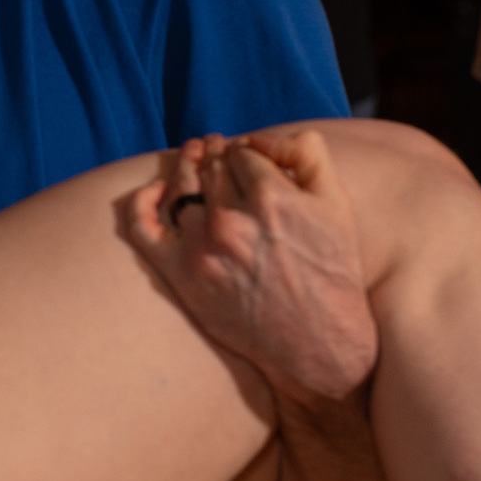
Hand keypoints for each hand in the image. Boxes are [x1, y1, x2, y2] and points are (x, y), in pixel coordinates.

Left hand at [123, 130, 376, 402]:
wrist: (317, 342)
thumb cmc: (332, 270)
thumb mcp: (337, 204)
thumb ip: (308, 154)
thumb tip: (264, 138)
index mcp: (272, 198)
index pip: (243, 152)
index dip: (245, 149)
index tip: (248, 157)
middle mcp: (233, 221)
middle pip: (212, 166)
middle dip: (217, 153)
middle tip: (219, 149)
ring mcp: (202, 249)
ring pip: (182, 187)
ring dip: (187, 165)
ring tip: (195, 157)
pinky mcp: (181, 275)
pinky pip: (144, 227)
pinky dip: (143, 201)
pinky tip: (156, 190)